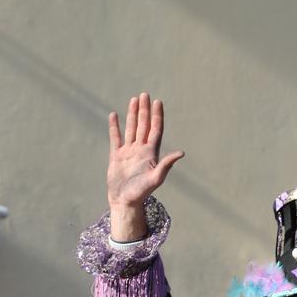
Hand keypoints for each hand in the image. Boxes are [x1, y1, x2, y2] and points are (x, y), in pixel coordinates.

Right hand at [106, 92, 183, 241]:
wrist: (124, 201)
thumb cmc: (141, 192)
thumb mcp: (156, 178)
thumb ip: (166, 164)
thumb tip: (181, 153)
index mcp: (151, 153)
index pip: (155, 129)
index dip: (157, 116)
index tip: (158, 102)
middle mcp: (140, 150)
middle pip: (144, 125)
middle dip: (145, 110)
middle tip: (145, 94)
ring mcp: (128, 152)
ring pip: (131, 128)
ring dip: (133, 114)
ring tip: (134, 99)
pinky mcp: (116, 156)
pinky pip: (116, 137)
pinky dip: (115, 126)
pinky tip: (114, 115)